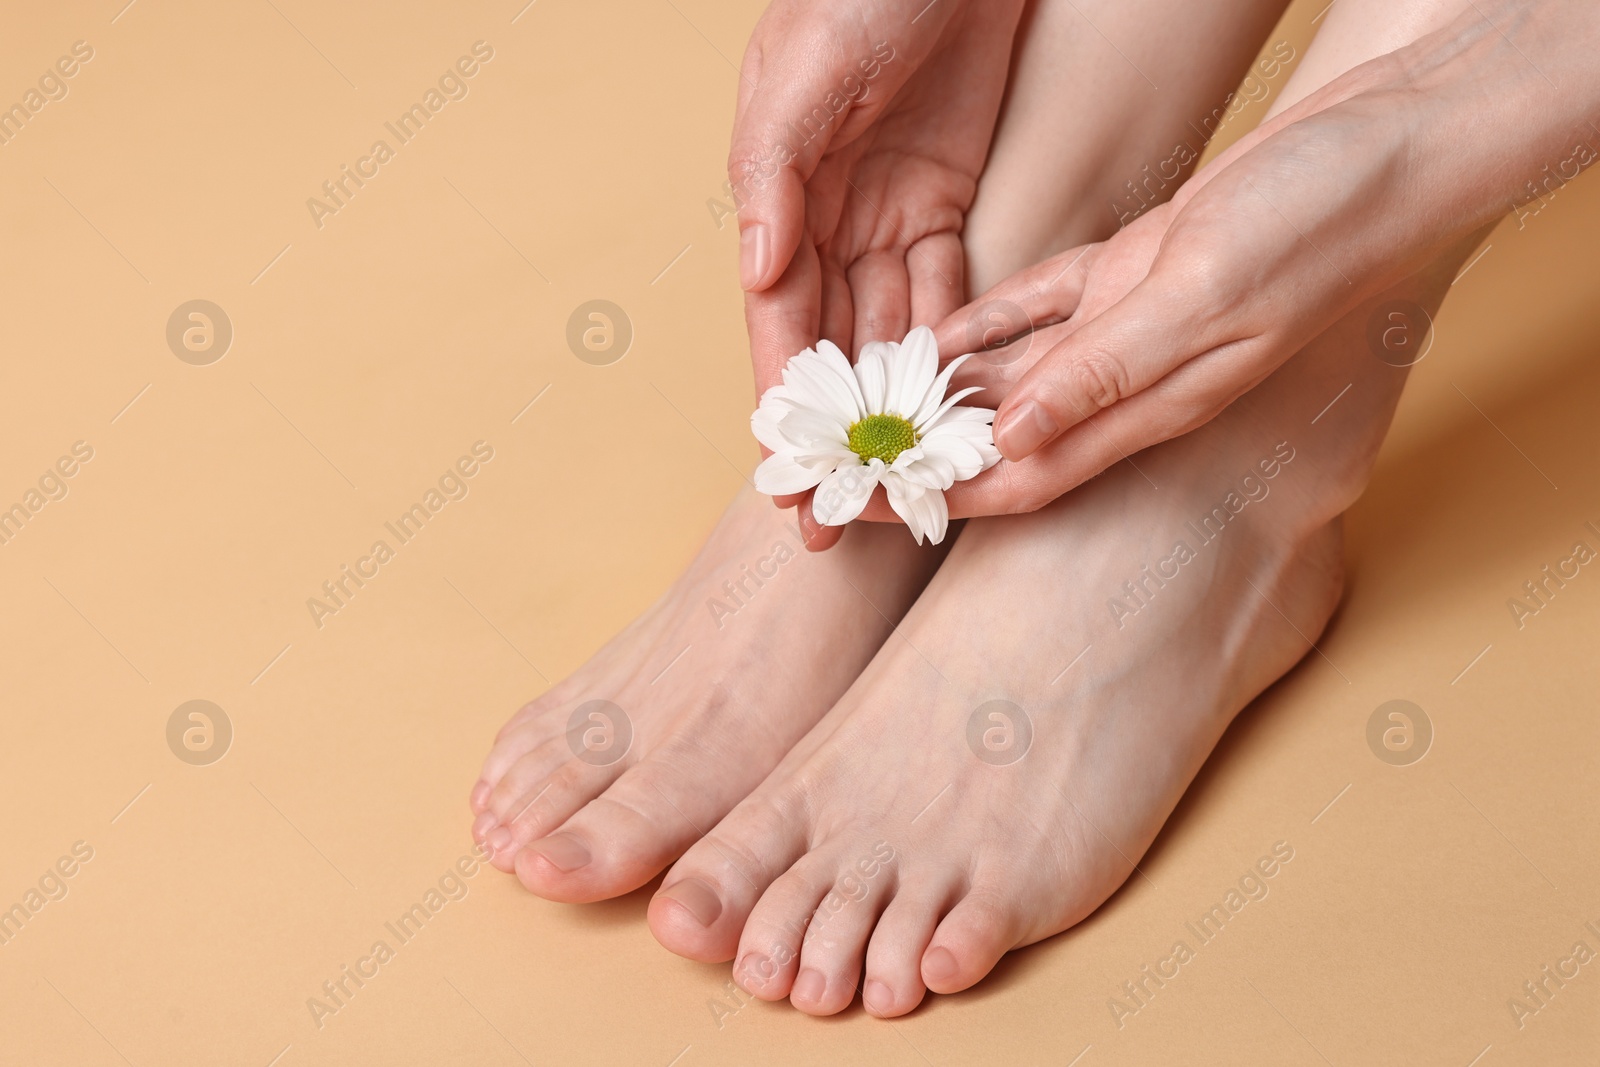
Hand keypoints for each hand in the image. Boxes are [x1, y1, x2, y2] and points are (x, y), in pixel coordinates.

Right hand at [730, 0, 1024, 546]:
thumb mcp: (802, 73)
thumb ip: (775, 172)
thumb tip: (756, 271)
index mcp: (782, 198)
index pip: (782, 324)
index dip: (787, 409)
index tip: (790, 487)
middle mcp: (828, 218)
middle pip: (832, 347)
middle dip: (838, 434)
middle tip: (845, 520)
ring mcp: (887, 211)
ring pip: (889, 330)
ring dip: (895, 406)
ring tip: (908, 483)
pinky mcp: (943, 195)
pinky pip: (946, 285)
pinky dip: (949, 343)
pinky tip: (956, 401)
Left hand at [922, 0, 1599, 516]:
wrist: (1384, 146)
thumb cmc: (1313, 222)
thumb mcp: (1203, 293)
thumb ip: (1109, 371)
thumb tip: (1017, 438)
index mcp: (1148, 402)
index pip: (1021, 476)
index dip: (939, 498)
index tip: (860, 510)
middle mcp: (1130, 378)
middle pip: (1002, 439)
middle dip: (921, 457)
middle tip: (836, 462)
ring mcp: (1130, 325)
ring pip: (1015, 379)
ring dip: (943, 397)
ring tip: (863, 404)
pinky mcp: (1134, 271)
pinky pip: (1040, 310)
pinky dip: (985, 326)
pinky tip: (936, 335)